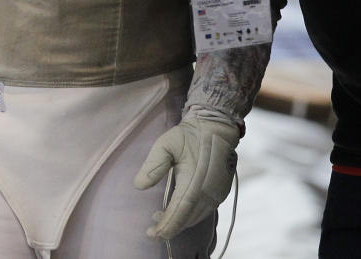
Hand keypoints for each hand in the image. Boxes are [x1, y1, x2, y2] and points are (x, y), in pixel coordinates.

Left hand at [134, 111, 239, 239]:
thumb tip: (139, 186)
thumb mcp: (166, 144)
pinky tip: (179, 209)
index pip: (178, 213)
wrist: (216, 126)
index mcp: (194, 181)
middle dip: (169, 227)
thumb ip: (153, 165)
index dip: (165, 226)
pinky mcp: (221, 192)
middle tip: (153, 227)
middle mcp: (208, 192)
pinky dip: (190, 215)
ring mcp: (217, 193)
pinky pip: (204, 211)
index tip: (151, 234)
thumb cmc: (189, 135)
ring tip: (162, 216)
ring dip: (179, 221)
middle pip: (187, 219)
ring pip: (196, 217)